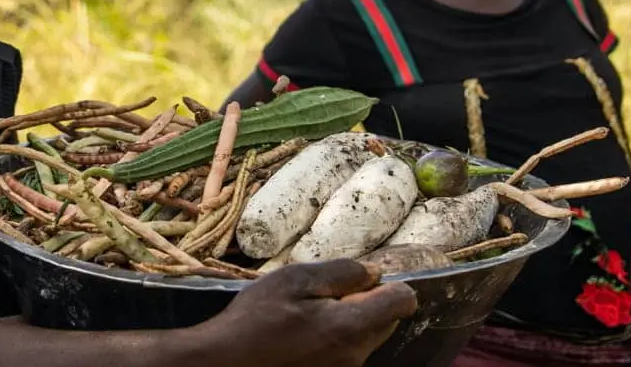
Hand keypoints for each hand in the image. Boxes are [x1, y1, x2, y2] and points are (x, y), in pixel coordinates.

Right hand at [199, 259, 417, 366]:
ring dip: (348, 322)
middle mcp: (356, 355)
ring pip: (365, 337)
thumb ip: (342, 273)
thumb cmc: (255, 320)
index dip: (389, 284)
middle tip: (322, 297)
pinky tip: (302, 337)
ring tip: (306, 318)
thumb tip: (375, 272)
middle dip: (366, 303)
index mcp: (351, 326)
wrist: (225, 363)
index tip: (359, 280)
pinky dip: (334, 340)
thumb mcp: (293, 280)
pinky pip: (346, 353)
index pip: (404, 301)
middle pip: (386, 320)